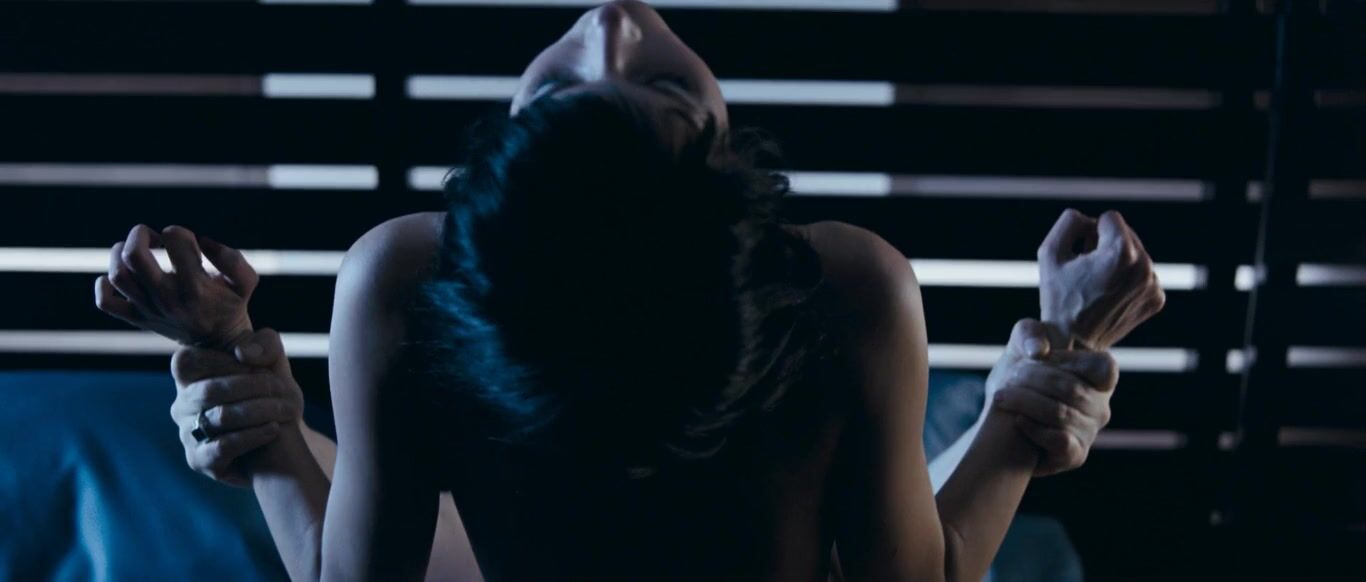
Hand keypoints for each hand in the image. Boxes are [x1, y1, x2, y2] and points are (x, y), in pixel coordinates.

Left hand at [95, 224, 258, 349]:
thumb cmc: (231, 304)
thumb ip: (233, 259)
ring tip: (135, 250)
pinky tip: (115, 278)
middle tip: (152, 237)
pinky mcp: (138, 318)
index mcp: (195, 286)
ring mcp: (149, 310)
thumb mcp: (245, 282)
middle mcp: (168, 298)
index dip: (178, 233)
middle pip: (134, 255)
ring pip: (118, 275)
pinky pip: (107, 303)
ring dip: (120, 253)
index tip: (185, 241)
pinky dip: (103, 286)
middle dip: (139, 234)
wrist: (218, 343)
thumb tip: (204, 242)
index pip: (175, 241)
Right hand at [170, 328, 303, 486]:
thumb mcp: (273, 361)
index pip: (188, 360)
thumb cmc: (270, 392)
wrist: (282, 436)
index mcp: (189, 375)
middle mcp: (181, 403)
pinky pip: (222, 447)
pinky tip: (274, 429)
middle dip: (253, 387)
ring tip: (286, 410)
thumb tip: (242, 353)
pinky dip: (253, 435)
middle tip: (283, 390)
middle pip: (209, 390)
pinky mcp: (198, 460)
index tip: (261, 366)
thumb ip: (264, 344)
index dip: (226, 361)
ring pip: (220, 417)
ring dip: (260, 411)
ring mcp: (187, 433)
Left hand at [985, 319, 1117, 476]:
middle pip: (1070, 389)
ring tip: (1001, 397)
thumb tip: (1039, 352)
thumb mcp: (1022, 343)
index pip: (1101, 367)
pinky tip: (1018, 421)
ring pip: (1060, 414)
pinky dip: (1034, 429)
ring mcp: (1090, 432)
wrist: (1003, 413)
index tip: (1035, 358)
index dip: (1065, 360)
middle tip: (1007, 378)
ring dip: (1024, 402)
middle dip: (1032, 380)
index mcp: (1101, 376)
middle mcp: (1102, 405)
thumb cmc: (1021, 372)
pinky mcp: (1075, 455)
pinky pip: (1060, 441)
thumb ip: (1030, 332)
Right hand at [1037, 210, 1165, 349]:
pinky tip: (1110, 295)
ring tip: (1097, 284)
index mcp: (1121, 252)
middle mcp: (1144, 266)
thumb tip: (1090, 219)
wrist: (1074, 343)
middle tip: (1087, 270)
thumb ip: (1069, 222)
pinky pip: (1143, 274)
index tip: (1082, 253)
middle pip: (1127, 234)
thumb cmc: (1059, 297)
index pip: (1110, 218)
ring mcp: (1153, 284)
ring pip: (1136, 254)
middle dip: (1107, 245)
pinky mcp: (1156, 298)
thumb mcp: (1049, 252)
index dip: (1090, 232)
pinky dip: (1127, 281)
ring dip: (1118, 262)